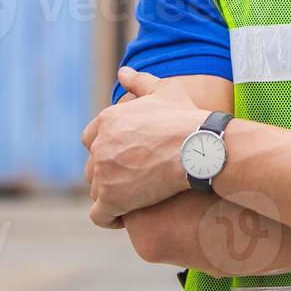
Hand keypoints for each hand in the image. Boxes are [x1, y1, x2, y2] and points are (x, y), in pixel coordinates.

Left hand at [83, 67, 209, 228]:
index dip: (107, 149)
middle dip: (110, 173)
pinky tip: (126, 217)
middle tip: (135, 179)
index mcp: (108, 120)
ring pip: (97, 190)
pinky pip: (100, 215)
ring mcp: (103, 173)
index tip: (127, 156)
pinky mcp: (111, 198)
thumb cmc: (186, 118)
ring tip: (136, 198)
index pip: (91, 139)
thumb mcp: (165, 91)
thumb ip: (140, 82)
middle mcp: (100, 146)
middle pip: (93, 166)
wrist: (199, 147)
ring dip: (112, 195)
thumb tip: (122, 72)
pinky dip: (111, 218)